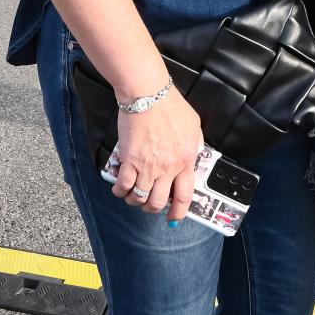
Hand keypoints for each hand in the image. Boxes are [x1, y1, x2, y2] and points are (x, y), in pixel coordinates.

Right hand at [111, 83, 201, 222]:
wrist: (148, 95)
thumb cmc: (171, 106)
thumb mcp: (194, 126)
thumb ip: (195, 144)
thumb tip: (193, 155)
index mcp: (185, 161)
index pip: (184, 196)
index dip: (178, 212)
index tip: (173, 219)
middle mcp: (167, 169)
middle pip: (158, 202)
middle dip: (152, 208)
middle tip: (149, 205)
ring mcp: (147, 166)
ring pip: (139, 198)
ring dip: (135, 201)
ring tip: (133, 196)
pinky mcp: (129, 160)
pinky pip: (123, 186)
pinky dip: (120, 191)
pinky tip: (120, 189)